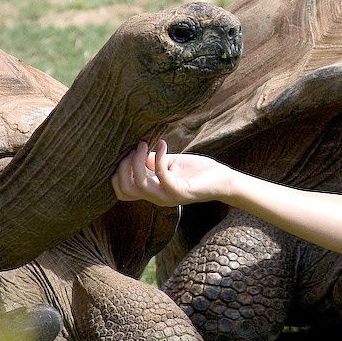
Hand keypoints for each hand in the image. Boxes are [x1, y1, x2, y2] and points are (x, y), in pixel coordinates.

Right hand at [111, 139, 232, 205]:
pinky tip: (162, 144)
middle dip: (123, 167)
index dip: (118, 172)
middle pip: (125, 189)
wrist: (223, 180)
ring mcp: (168, 196)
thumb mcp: (171, 163)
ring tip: (144, 144)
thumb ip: (154, 161)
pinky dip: (158, 157)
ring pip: (139, 184)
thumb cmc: (198, 171)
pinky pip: (161, 175)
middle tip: (136, 148)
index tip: (129, 152)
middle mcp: (157, 197)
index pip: (123, 191)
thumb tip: (137, 153)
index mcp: (153, 191)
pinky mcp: (180, 192)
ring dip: (137, 161)